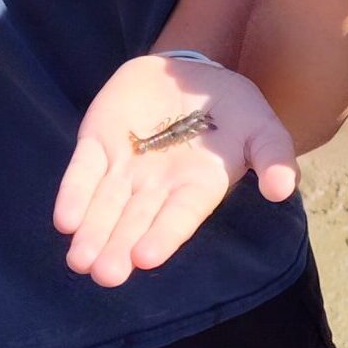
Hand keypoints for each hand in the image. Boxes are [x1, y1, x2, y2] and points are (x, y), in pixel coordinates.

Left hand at [55, 54, 299, 286]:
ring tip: (80, 262)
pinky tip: (66, 220)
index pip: (179, 215)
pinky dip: (74, 194)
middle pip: (136, 221)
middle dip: (118, 246)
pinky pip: (82, 172)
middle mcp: (157, 186)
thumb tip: (281, 189)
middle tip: (105, 275)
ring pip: (104, 205)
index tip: (146, 258)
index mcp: (197, 187)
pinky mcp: (96, 144)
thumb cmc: (233, 109)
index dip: (163, 235)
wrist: (191, 72)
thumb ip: (275, 157)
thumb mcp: (263, 127)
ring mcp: (124, 167)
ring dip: (92, 232)